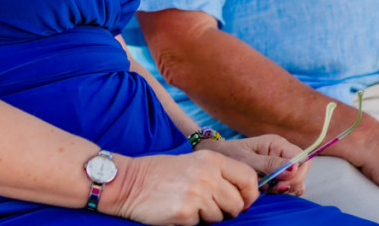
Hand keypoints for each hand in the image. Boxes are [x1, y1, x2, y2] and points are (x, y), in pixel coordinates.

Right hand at [105, 151, 259, 224]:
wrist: (129, 182)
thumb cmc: (161, 173)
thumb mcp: (194, 163)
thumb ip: (219, 173)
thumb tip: (245, 196)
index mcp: (211, 159)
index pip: (249, 178)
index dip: (250, 194)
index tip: (242, 201)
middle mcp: (207, 174)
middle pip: (238, 202)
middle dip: (228, 210)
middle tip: (209, 206)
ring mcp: (197, 193)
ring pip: (222, 216)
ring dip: (209, 216)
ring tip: (190, 204)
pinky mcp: (185, 212)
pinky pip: (203, 224)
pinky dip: (193, 221)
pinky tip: (179, 209)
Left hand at [196, 135, 309, 195]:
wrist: (215, 159)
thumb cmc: (229, 155)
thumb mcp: (247, 160)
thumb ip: (270, 164)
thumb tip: (295, 168)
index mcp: (276, 143)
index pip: (302, 159)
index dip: (296, 173)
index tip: (279, 183)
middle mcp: (281, 153)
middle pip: (302, 171)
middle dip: (289, 183)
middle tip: (269, 187)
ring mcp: (280, 164)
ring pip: (296, 181)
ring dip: (283, 189)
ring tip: (265, 189)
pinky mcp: (276, 175)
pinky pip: (288, 186)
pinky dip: (280, 192)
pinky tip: (266, 191)